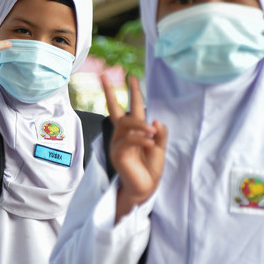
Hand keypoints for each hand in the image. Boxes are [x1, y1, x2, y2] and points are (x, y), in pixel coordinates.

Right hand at [101, 74, 167, 220]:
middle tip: (104, 76)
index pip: (129, 107)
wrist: (145, 188)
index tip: (130, 76)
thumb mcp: (159, 147)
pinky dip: (140, 139)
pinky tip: (149, 142)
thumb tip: (156, 120)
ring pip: (126, 124)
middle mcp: (122, 134)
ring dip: (140, 125)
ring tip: (152, 132)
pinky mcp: (118, 154)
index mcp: (133, 131)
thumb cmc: (150, 168)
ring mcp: (118, 143)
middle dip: (109, 91)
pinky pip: (128, 140)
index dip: (132, 92)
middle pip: (114, 109)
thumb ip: (160, 133)